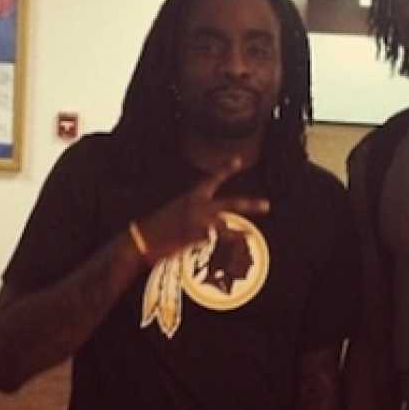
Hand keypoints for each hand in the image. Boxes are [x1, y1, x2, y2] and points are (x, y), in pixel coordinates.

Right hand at [134, 158, 268, 262]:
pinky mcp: (199, 238)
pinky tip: (222, 249)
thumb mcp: (175, 212)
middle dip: (250, 205)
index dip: (226, 169)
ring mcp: (200, 222)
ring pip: (227, 226)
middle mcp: (198, 206)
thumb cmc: (156, 228)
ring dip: (239, 233)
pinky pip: (216, 243)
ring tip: (250, 236)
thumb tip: (209, 225)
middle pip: (231, 204)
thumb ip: (194, 213)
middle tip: (267, 205)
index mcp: (191, 196)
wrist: (142, 238)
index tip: (238, 160)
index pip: (212, 179)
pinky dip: (220, 247)